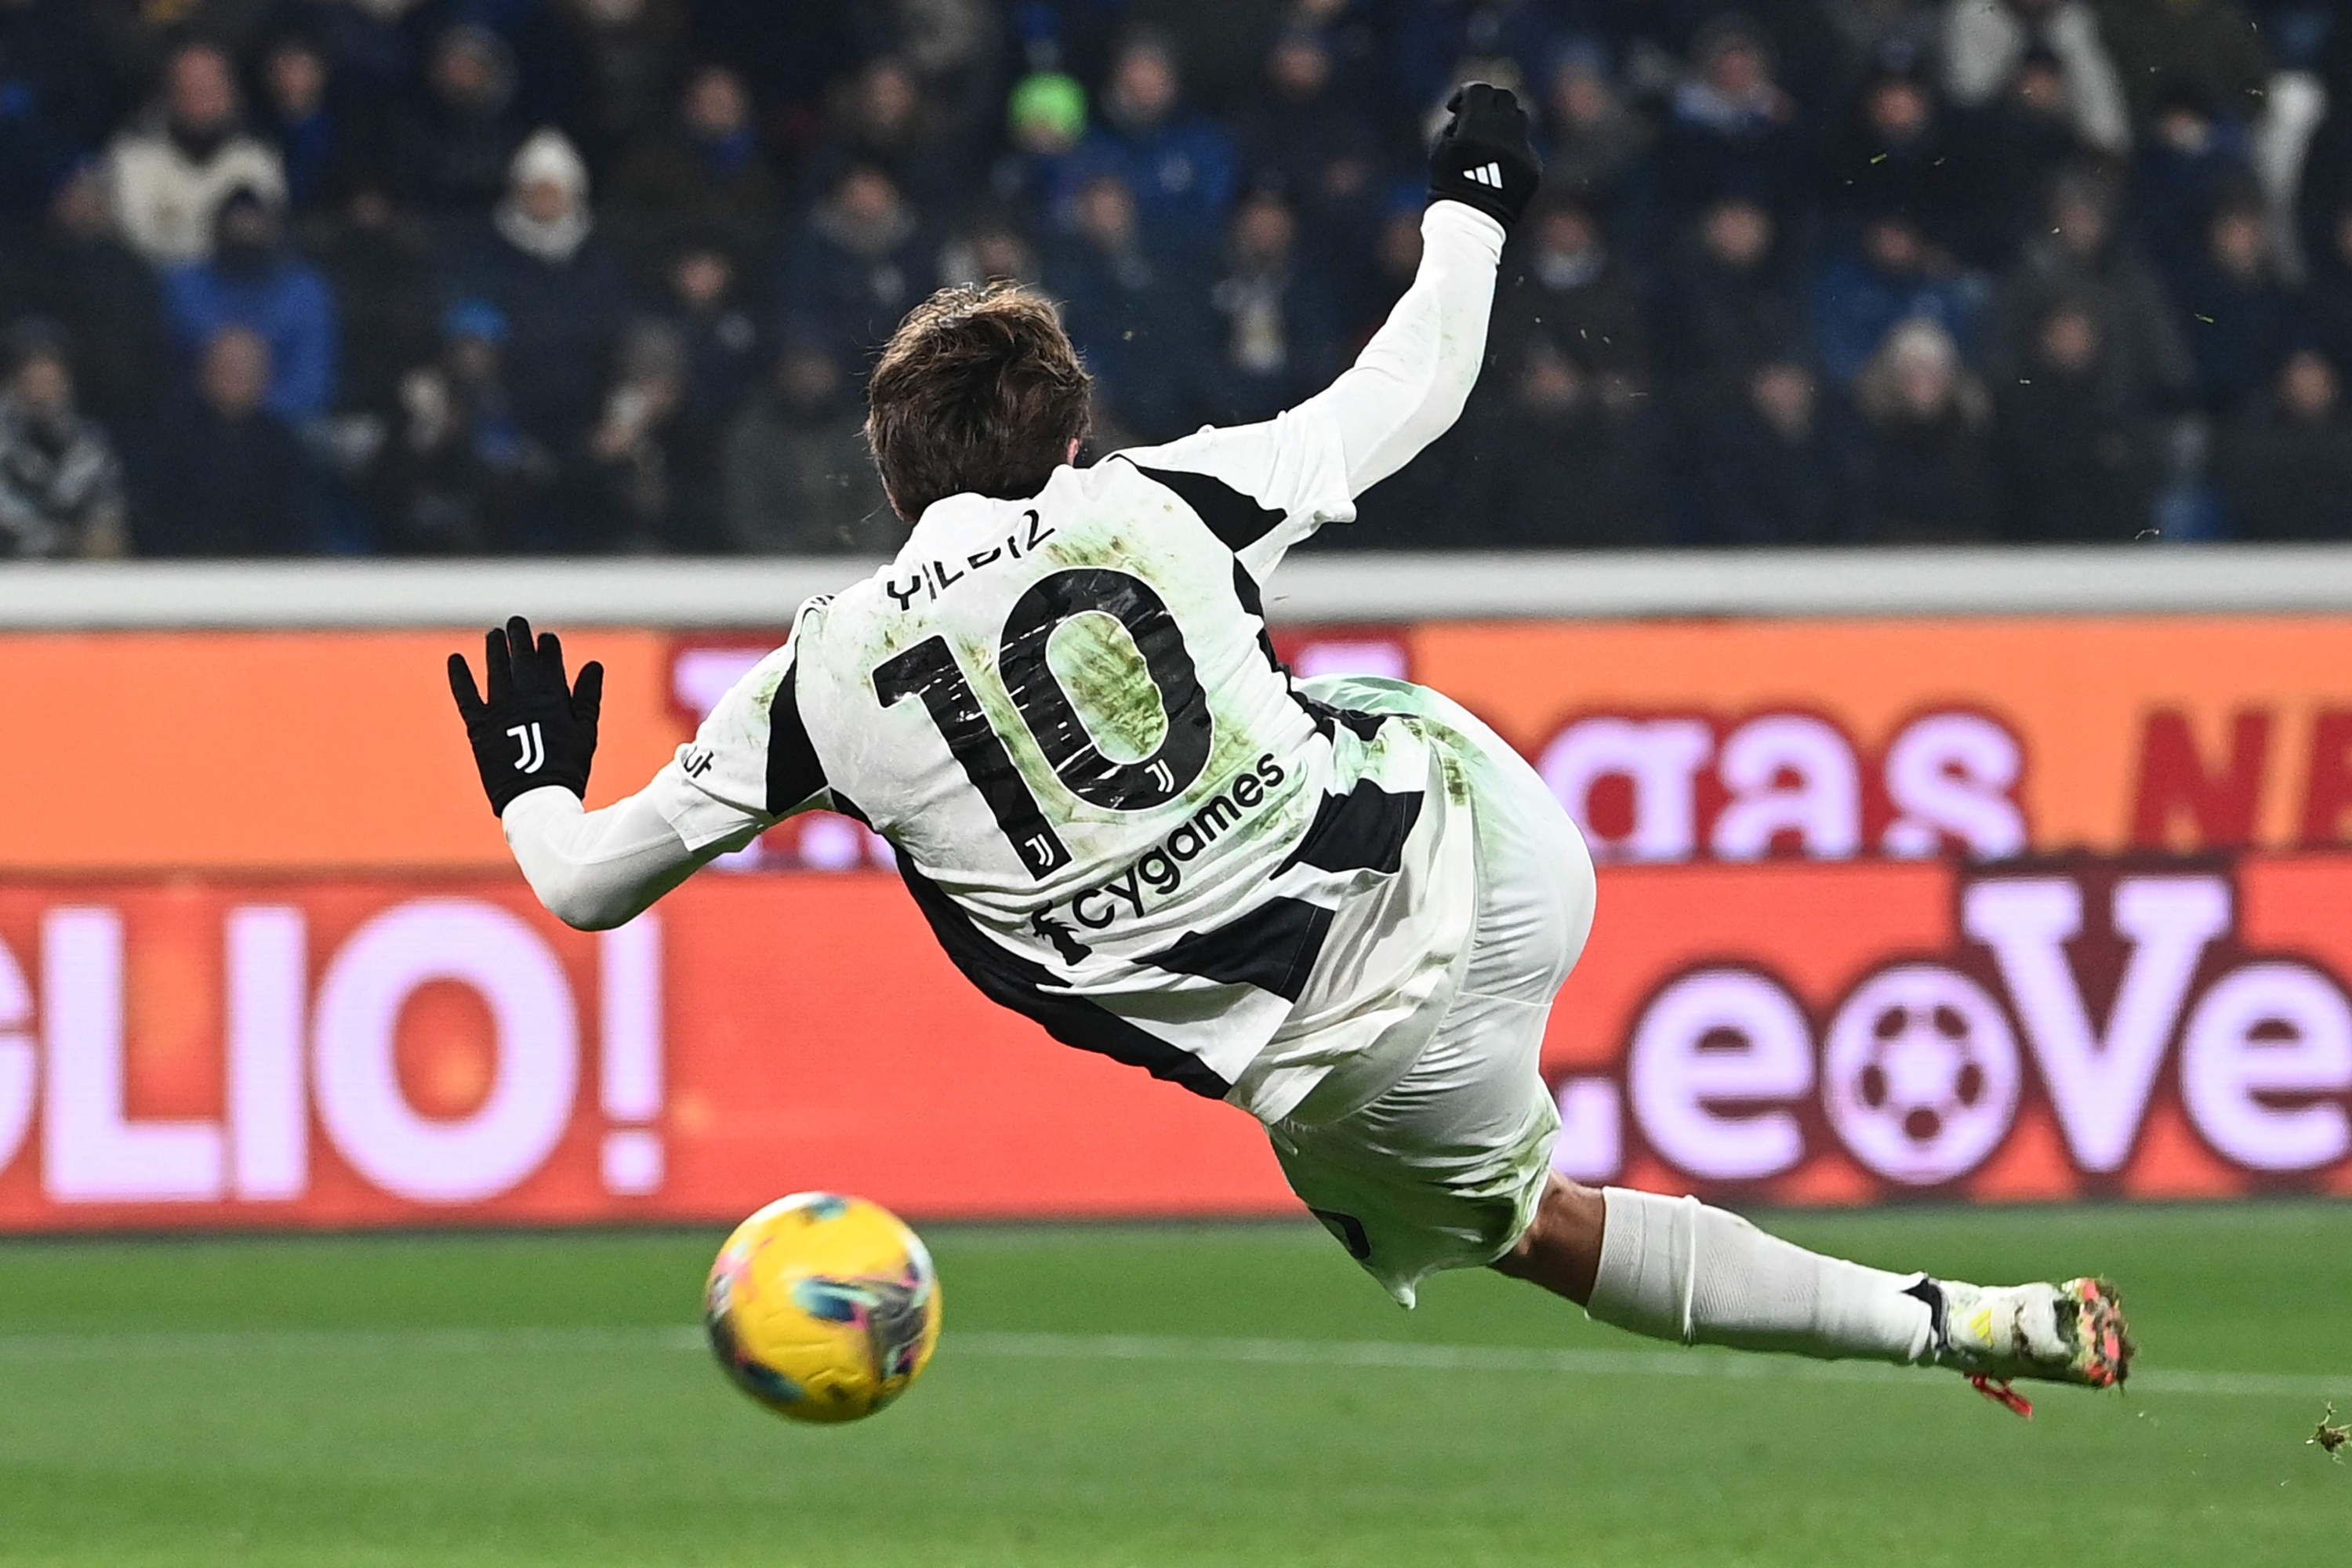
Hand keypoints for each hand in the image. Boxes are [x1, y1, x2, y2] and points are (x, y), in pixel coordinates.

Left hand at [448, 616, 603, 815]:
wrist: (537, 797)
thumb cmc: (568, 767)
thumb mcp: (586, 730)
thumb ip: (588, 696)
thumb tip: (594, 665)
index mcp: (553, 693)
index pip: (549, 656)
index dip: (547, 644)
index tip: (545, 640)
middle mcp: (525, 693)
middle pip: (520, 653)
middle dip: (519, 634)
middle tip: (516, 623)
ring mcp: (500, 707)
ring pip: (495, 666)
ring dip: (494, 647)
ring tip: (494, 635)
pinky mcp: (479, 724)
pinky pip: (466, 694)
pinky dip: (459, 676)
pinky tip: (455, 660)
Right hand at [1427, 82, 1540, 230]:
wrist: (1471, 223)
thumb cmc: (1448, 184)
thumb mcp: (1440, 149)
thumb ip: (1456, 123)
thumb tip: (1469, 112)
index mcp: (1476, 128)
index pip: (1479, 91)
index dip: (1465, 94)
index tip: (1457, 107)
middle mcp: (1503, 135)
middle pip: (1504, 98)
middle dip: (1489, 103)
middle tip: (1477, 117)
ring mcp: (1522, 151)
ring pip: (1519, 118)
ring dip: (1504, 122)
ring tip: (1490, 140)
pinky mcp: (1534, 166)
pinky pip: (1525, 146)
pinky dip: (1513, 149)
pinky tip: (1500, 166)